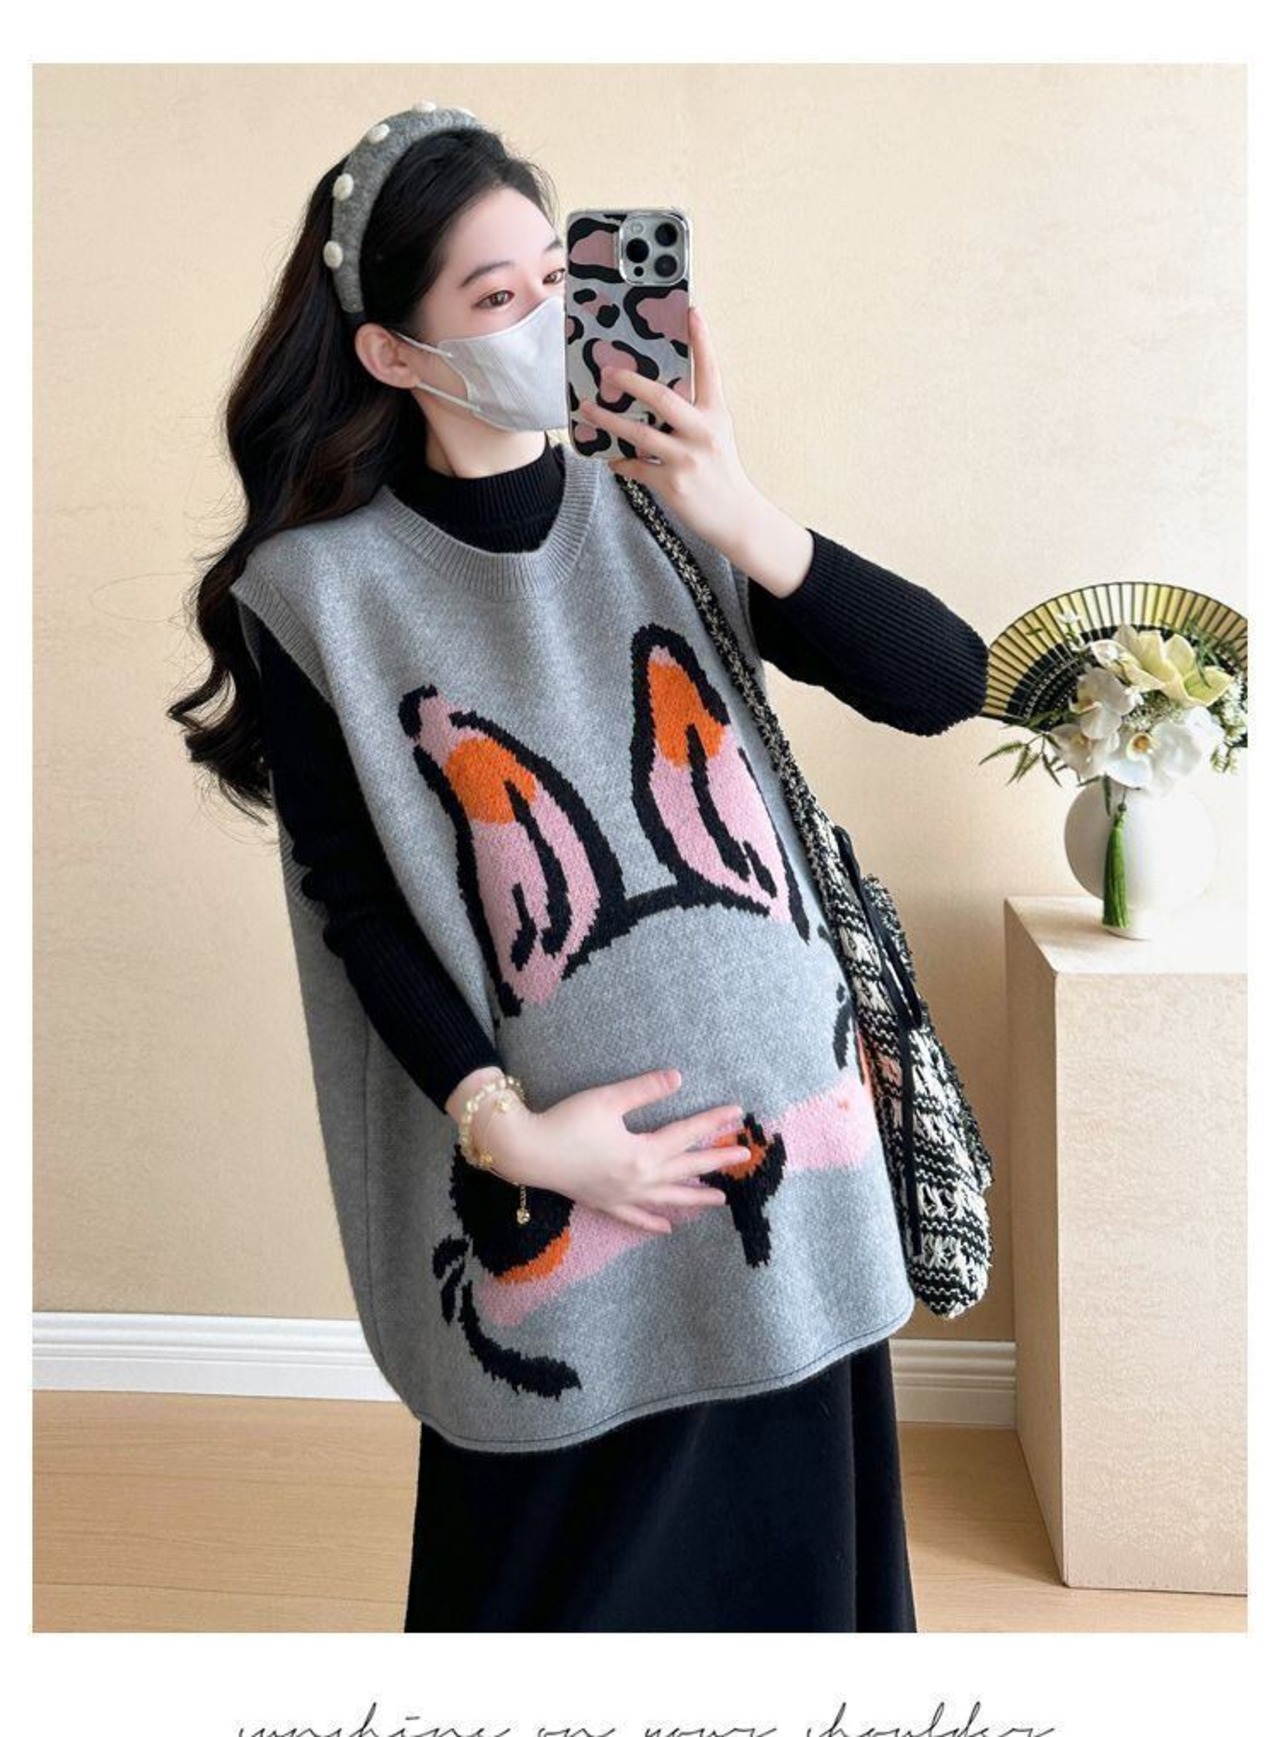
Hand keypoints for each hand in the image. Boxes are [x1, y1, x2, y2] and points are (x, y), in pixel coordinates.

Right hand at [481, 1066, 743, 1236]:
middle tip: (743, 1156)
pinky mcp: (606, 1203)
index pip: (686, 1134)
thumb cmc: (566, 1121)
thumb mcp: (608, 1099)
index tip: (736, 1114)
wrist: (528, 1151)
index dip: (712, 1122)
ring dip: (695, 1197)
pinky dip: (654, 1222)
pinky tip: (668, 1227)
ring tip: (720, 1199)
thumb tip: (679, 1078)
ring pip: (668, 1197)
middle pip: (686, 1168)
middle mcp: (639, 1178)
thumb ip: (645, 1090)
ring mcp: (624, 1195)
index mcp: (643, 1152)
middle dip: (716, 1161)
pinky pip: (636, 1217)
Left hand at [576, 304, 762, 554]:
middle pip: (663, 398)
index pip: (709, 370)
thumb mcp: (716, 436)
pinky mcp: (672, 484)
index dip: (701, 340)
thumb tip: (654, 397)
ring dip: (609, 421)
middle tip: (608, 371)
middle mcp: (703, 433)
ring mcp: (687, 459)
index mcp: (716, 415)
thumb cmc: (721, 472)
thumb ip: (692, 415)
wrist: (737, 517)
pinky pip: (636, 467)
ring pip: (640, 434)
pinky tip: (610, 457)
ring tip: (588, 409)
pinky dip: (620, 462)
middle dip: (632, 382)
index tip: (692, 311)